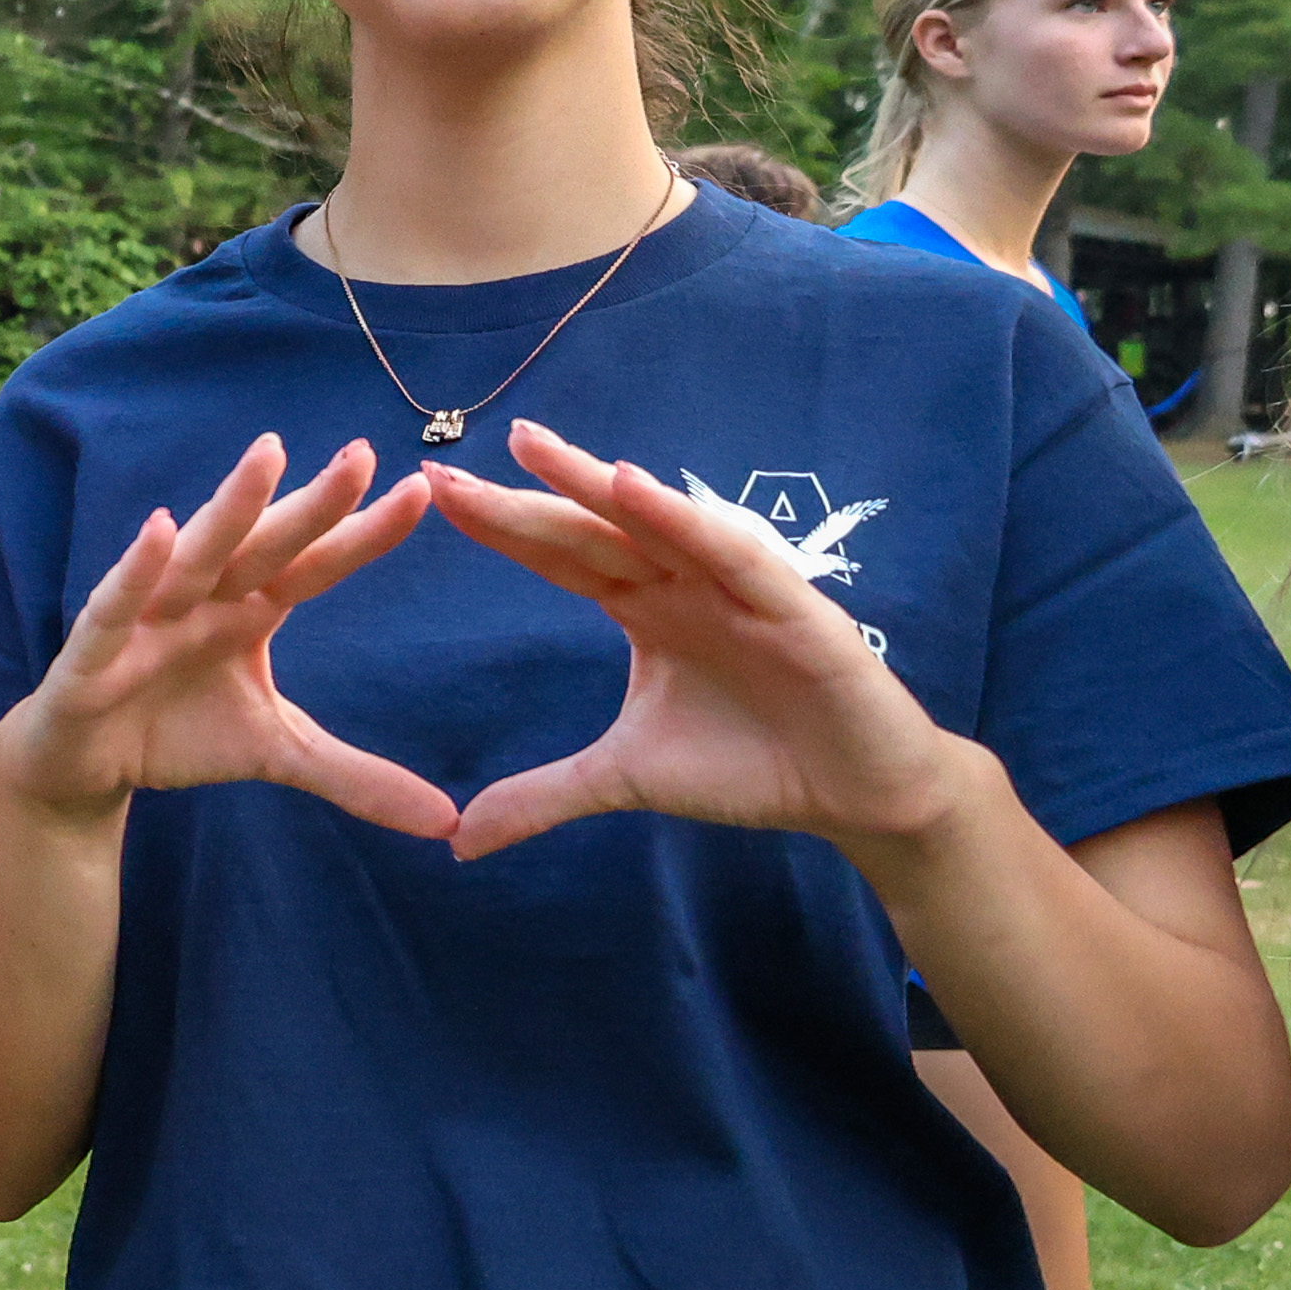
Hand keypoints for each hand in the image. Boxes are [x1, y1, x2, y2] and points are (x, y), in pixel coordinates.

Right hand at [0, 434, 450, 835]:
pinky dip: (135, 571)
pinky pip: (116, 608)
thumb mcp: (278, 754)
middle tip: (362, 455)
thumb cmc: (177, 734)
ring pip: (195, 557)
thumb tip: (448, 821)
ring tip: (268, 457)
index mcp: (248, 610)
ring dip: (229, 508)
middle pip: (265, 546)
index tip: (420, 492)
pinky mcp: (92, 654)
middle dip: (311, 504)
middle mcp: (202, 599)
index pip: (314, 566)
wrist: (84, 770)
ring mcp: (147, 618)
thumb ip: (356, 777)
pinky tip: (160, 530)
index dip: (362, 535)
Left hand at [429, 421, 967, 860]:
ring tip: (530, 447)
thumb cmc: (752, 766)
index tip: (431, 491)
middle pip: (589, 529)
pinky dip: (684, 518)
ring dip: (592, 481)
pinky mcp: (793, 606)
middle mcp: (684, 582)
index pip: (559, 556)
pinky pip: (731, 553)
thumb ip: (544, 797)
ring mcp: (736, 587)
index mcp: (645, 607)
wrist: (858, 795)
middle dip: (520, 496)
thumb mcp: (625, 780)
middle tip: (444, 465)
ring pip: (653, 522)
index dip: (499, 526)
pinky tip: (634, 486)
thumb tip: (458, 843)